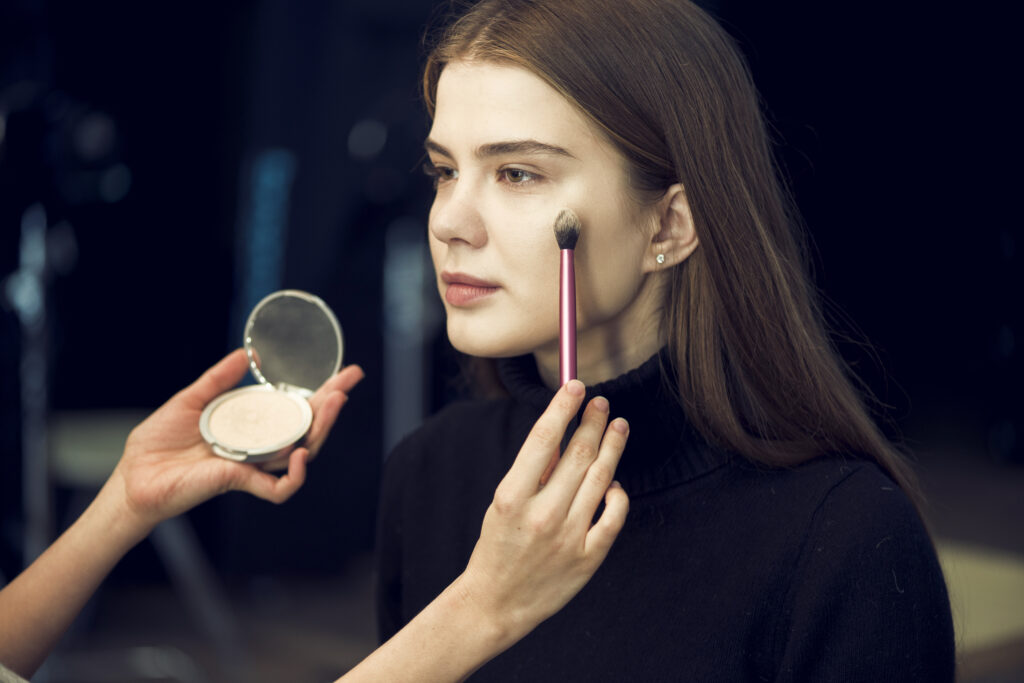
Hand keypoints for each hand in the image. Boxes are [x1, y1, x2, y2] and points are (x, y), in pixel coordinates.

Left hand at [105, 349, 363, 535]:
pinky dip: (295, 476)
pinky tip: (300, 456)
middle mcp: (258, 446)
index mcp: (250, 426)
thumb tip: (246, 355)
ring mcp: (252, 466)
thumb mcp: (190, 400)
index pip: (294, 409)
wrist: (134, 475)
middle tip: (349, 382)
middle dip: (333, 406)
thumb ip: (218, 379)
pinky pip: (279, 488)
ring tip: (335, 405)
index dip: (322, 393)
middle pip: (307, 429)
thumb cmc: (158, 443)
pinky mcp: (240, 482)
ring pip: (302, 453)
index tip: (345, 374)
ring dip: (322, 429)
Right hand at [454, 380, 629, 644]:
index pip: (544, 438)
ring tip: (618, 426)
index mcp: (512, 497)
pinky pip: (614, 514)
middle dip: (593, 422)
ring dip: (613, 446)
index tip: (576, 386)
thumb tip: (562, 433)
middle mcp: (542, 515)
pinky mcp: (589, 558)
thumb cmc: (497, 546)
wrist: (496, 603)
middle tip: (602, 403)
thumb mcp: (502, 503)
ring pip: (602, 478)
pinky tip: (614, 480)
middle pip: (579, 454)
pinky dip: (617, 493)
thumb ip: (532, 472)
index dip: (564, 407)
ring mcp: (569, 537)